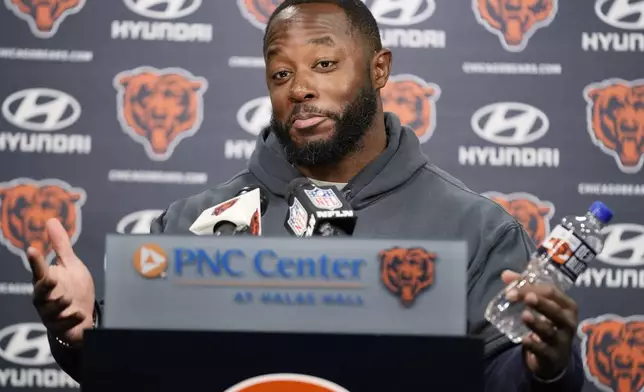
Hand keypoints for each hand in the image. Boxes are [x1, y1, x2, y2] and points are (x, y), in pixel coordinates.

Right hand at [28, 218, 95, 347]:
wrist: (82, 317)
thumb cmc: (73, 288)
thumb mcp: (71, 265)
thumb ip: (61, 246)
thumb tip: (51, 220)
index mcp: (46, 281)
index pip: (39, 269)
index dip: (35, 261)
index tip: (32, 249)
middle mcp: (45, 298)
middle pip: (39, 293)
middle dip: (44, 286)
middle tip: (50, 278)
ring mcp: (51, 314)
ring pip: (50, 310)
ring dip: (59, 304)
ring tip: (68, 299)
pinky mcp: (61, 327)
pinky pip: (63, 325)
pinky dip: (71, 319)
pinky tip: (80, 314)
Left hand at [501, 270, 577, 379]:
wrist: (555, 357)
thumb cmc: (548, 323)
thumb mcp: (540, 304)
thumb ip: (524, 287)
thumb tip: (505, 274)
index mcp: (566, 306)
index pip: (551, 292)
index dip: (531, 288)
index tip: (511, 289)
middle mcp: (568, 322)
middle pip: (554, 310)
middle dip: (539, 303)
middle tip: (523, 297)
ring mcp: (561, 340)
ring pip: (549, 331)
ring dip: (537, 323)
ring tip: (524, 315)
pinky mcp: (553, 356)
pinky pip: (544, 351)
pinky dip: (534, 346)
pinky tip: (525, 340)